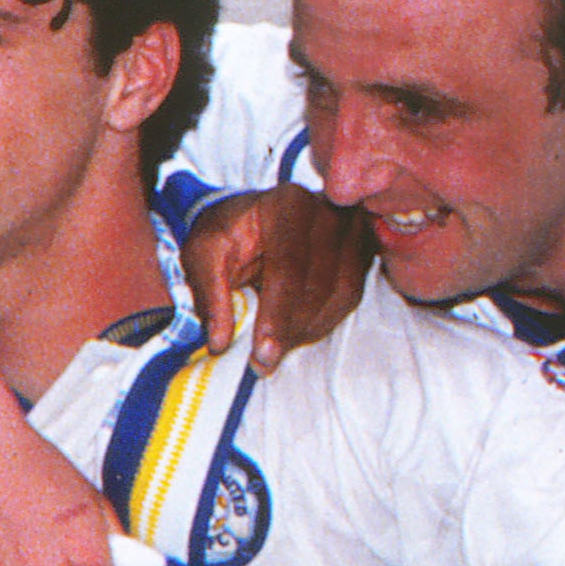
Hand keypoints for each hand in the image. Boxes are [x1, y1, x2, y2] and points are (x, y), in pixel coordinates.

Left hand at [180, 186, 369, 371]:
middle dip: (291, 329)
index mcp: (288, 204)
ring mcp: (352, 230)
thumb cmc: (226, 233)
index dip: (277, 314)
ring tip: (275, 349)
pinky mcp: (363, 250)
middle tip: (264, 361)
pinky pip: (350, 295)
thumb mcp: (201, 254)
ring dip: (308, 329)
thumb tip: (219, 342)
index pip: (289, 267)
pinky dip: (323, 321)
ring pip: (341, 293)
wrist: (251, 216)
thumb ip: (209, 295)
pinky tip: (295, 333)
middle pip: (320, 283)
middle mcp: (329, 212)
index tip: (262, 352)